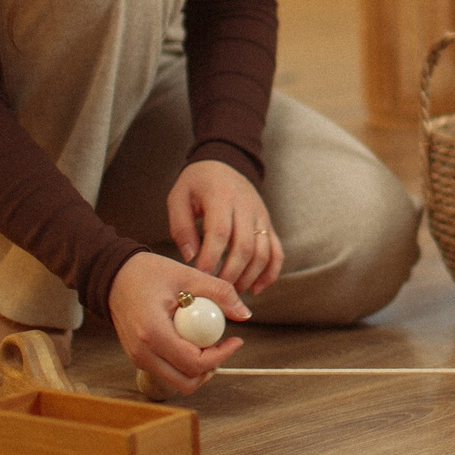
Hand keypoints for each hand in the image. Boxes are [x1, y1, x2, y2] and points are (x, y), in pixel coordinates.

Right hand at [110, 249, 249, 395]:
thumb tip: (244, 314)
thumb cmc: (146, 273)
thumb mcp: (188, 276)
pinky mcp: (138, 358)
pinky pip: (167, 372)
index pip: (194, 363)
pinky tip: (191, 340)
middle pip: (186, 382)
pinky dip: (184, 364)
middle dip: (211, 368)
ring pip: (177, 382)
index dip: (221, 356)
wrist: (113, 276)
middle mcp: (142, 352)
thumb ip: (220, 292)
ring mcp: (137, 358)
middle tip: (222, 345)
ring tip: (208, 342)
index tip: (235, 340)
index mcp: (153, 332)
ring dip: (198, 369)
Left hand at [166, 160, 282, 295]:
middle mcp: (246, 206)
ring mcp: (261, 215)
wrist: (225, 163)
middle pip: (244, 246)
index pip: (220, 231)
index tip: (201, 275)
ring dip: (249, 277)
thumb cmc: (198, 183)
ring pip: (263, 252)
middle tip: (216, 289)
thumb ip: (180, 227)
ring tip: (232, 291)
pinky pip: (276, 251)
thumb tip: (191, 257)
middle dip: (230, 273)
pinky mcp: (268, 224)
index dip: (211, 257)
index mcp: (221, 196)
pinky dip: (270, 273)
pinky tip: (256, 288)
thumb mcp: (178, 197)